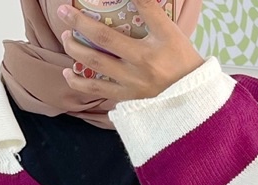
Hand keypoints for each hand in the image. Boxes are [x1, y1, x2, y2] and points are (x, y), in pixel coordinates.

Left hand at [57, 0, 204, 101]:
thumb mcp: (173, 34)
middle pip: (104, 39)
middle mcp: (142, 63)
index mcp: (158, 42)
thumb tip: (136, 0)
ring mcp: (133, 83)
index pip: (142, 8)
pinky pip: (98, 91)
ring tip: (65, 39)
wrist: (193, 101)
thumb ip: (153, 13)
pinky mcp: (128, 98)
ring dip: (75, 51)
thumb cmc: (183, 64)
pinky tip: (69, 73)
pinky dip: (81, 83)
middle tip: (64, 13)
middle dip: (80, 23)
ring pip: (96, 65)